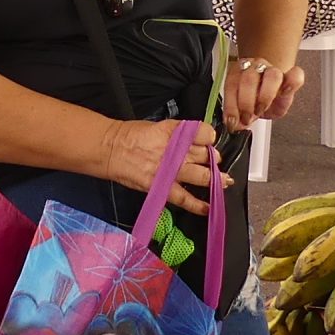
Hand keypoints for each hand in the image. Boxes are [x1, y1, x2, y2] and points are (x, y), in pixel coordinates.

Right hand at [104, 119, 219, 215]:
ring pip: (202, 176)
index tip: (209, 141)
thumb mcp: (158, 126)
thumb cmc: (130, 135)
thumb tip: (191, 142)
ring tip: (223, 182)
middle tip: (214, 162)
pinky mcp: (162, 187)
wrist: (110, 148)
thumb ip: (177, 135)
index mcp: (175, 131)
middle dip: (213, 160)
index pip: (205, 133)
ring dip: (215, 180)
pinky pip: (185, 198)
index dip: (210, 138)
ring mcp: (171, 170)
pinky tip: (209, 207)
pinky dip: (198, 205)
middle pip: (206, 155)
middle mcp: (177, 150)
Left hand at [224, 56, 305, 127]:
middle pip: (250, 79)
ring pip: (272, 76)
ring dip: (265, 97)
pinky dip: (292, 83)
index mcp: (239, 72)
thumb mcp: (243, 109)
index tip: (232, 121)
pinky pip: (296, 74)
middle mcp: (256, 67)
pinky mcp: (291, 76)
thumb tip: (233, 125)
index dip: (231, 104)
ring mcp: (274, 69)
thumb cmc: (255, 101)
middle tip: (246, 118)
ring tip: (261, 110)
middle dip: (246, 103)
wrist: (271, 94)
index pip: (232, 83)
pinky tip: (285, 93)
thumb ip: (237, 116)